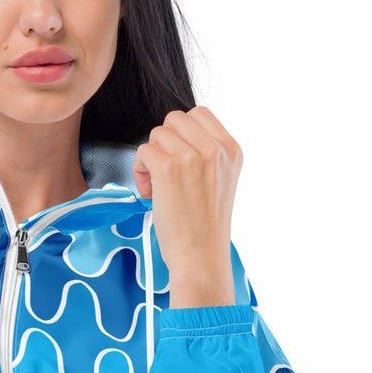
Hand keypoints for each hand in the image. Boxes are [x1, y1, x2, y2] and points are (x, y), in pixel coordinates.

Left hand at [131, 107, 242, 307]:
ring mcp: (193, 157)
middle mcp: (215, 149)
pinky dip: (140, 172)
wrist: (201, 258)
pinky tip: (151, 194)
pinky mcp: (169, 169)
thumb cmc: (205, 229)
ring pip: (156, 135)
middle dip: (164, 144)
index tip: (180, 160)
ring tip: (158, 188)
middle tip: (165, 174)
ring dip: (150, 160)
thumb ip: (205, 155)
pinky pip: (143, 152)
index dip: (181, 134)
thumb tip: (173, 137)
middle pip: (175, 120)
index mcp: (232, 150)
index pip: (199, 114)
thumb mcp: (219, 182)